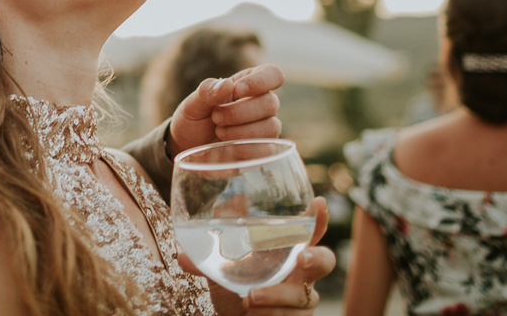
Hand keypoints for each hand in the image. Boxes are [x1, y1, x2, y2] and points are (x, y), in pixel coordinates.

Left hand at [168, 64, 284, 156]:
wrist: (188, 148)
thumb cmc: (194, 120)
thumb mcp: (193, 103)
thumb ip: (208, 92)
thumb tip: (229, 84)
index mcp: (249, 84)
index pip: (273, 74)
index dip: (261, 81)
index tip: (238, 89)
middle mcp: (262, 105)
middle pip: (271, 103)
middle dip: (240, 112)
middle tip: (216, 117)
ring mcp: (265, 129)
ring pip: (271, 127)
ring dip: (241, 131)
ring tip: (219, 132)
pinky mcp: (262, 151)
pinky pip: (266, 149)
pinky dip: (245, 148)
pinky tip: (228, 147)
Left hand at [179, 197, 334, 315]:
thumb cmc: (237, 292)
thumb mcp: (220, 273)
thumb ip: (206, 260)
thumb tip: (181, 254)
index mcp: (286, 253)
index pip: (308, 231)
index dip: (318, 218)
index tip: (319, 202)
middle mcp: (301, 275)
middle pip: (324, 261)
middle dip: (315, 258)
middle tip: (302, 257)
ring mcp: (302, 299)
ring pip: (302, 296)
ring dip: (276, 296)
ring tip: (250, 297)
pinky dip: (271, 313)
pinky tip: (253, 312)